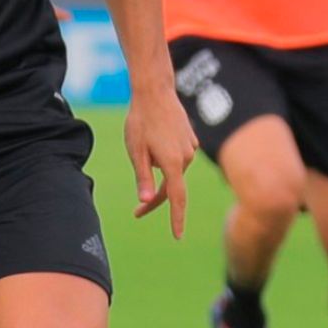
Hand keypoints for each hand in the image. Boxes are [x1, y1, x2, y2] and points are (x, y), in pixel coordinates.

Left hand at [124, 86, 197, 238]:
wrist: (155, 91)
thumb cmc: (141, 120)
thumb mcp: (135, 150)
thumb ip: (142, 177)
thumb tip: (145, 199)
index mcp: (172, 163)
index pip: (176, 198)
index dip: (176, 219)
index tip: (177, 236)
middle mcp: (186, 157)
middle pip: (172, 186)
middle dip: (154, 197)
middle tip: (136, 212)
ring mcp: (191, 147)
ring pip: (173, 169)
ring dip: (158, 168)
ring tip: (142, 144)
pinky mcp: (191, 139)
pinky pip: (177, 156)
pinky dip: (166, 156)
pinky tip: (155, 139)